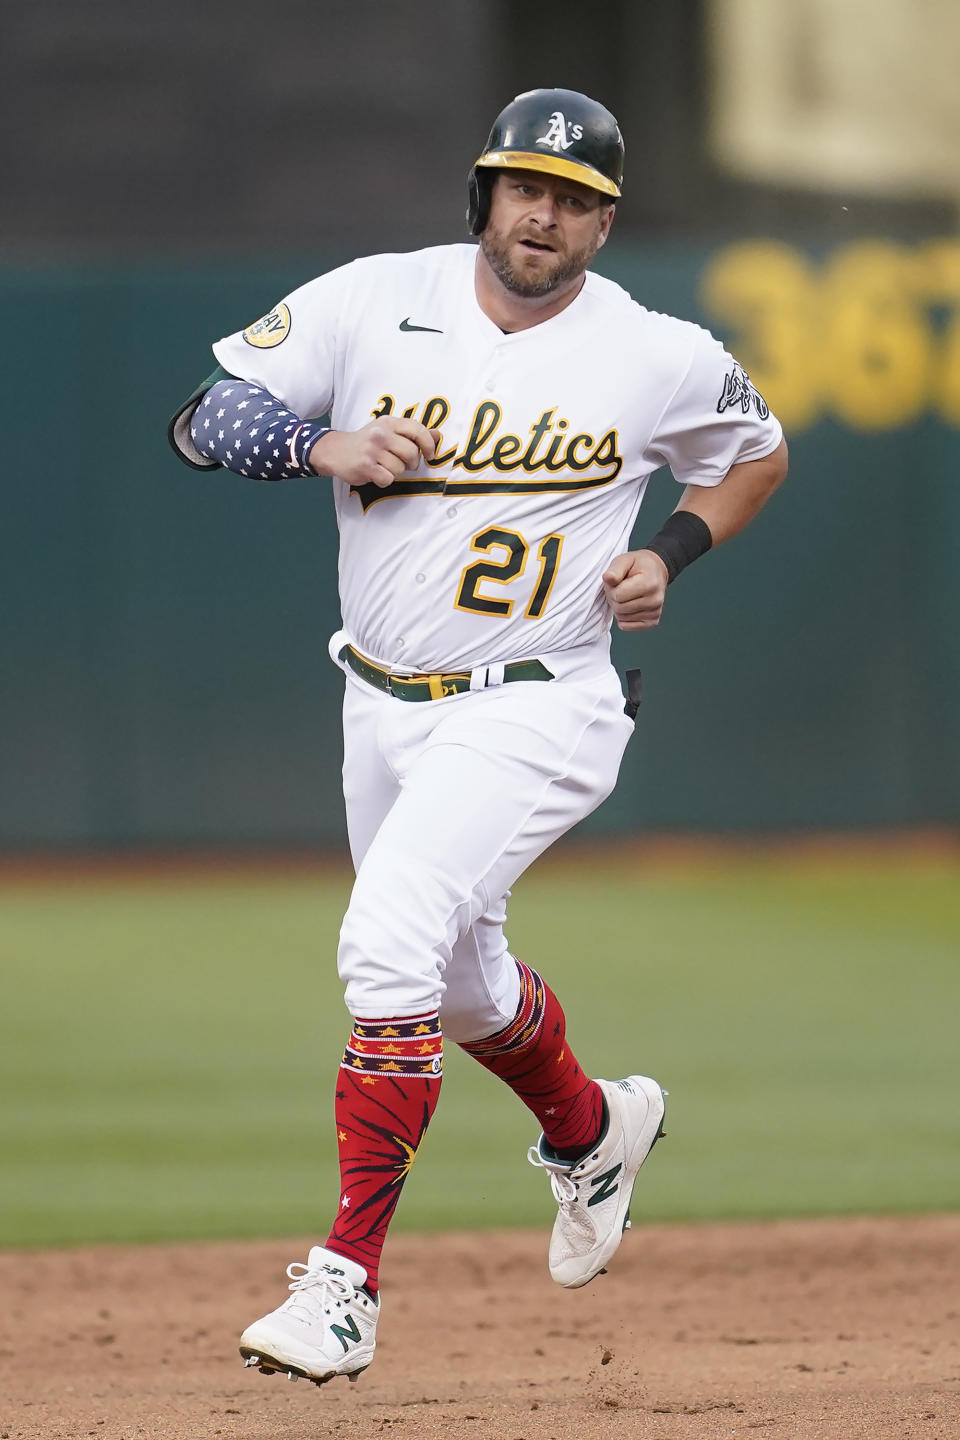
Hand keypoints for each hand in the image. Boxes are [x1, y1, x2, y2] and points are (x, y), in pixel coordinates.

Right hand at [309, 418, 440, 486]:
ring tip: (383, 466)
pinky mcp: (365, 466)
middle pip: (412, 453)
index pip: (417, 430)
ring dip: (395, 472)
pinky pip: (388, 479)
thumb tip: (437, 435)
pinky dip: (384, 480)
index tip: (430, 455)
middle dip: (411, 462)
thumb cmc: (367, 442)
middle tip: (402, 463)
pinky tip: (375, 474)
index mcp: (389, 423)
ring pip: (400, 468)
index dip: (429, 445)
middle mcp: (380, 434)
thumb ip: (412, 433)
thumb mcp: (388, 431)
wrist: (335, 451)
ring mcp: (372, 450)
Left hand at [602, 549, 669, 630]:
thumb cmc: (638, 565)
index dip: (611, 588)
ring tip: (626, 595)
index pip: (618, 596)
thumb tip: (608, 578)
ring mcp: (655, 612)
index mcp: (649, 583)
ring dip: (619, 607)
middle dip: (614, 598)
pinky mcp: (653, 621)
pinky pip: (628, 626)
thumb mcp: (624, 560)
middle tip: (620, 588)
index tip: (617, 581)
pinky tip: (630, 606)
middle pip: (619, 608)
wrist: (656, 570)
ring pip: (622, 618)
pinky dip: (624, 618)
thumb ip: (615, 570)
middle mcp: (655, 600)